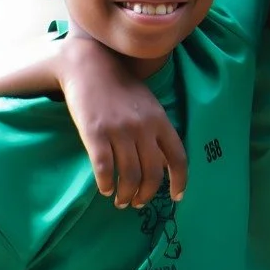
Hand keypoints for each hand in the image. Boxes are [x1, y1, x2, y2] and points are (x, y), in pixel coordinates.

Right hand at [58, 37, 185, 207]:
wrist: (90, 66)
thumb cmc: (121, 87)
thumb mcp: (149, 106)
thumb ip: (158, 130)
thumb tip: (165, 161)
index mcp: (161, 122)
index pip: (178, 158)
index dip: (180, 181)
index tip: (176, 197)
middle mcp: (144, 128)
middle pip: (153, 172)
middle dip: (147, 193)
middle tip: (138, 203)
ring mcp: (119, 130)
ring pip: (129, 174)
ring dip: (126, 194)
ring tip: (121, 201)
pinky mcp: (94, 132)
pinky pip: (103, 166)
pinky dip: (106, 183)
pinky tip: (105, 189)